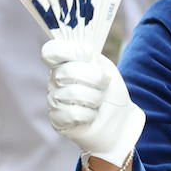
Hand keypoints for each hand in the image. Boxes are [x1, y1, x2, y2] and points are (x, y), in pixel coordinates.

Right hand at [42, 39, 145, 165]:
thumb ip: (91, 55)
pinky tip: (90, 115)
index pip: (51, 50)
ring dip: (95, 98)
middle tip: (103, 86)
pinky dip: (90, 115)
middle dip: (95, 79)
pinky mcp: (57, 119)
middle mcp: (54, 79)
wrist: (119, 119)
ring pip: (73, 93)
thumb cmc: (110, 91)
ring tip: (98, 102)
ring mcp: (54, 100)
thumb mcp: (105, 67)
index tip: (86, 55)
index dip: (69, 51)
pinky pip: (73, 113)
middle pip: (68, 71)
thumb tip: (82, 50)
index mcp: (64, 63)